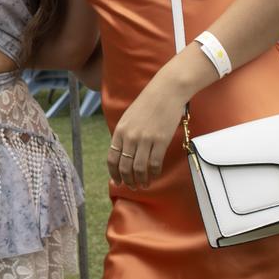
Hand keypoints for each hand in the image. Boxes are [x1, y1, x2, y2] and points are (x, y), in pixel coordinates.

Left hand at [107, 74, 189, 189]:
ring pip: (139, 168)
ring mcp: (145, 139)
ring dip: (140, 180)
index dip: (114, 173)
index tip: (117, 181)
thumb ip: (124, 135)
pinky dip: (154, 173)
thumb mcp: (128, 118)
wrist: (166, 91)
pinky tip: (154, 176)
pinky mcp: (160, 140)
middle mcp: (130, 136)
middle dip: (127, 181)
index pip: (112, 158)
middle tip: (132, 187)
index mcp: (120, 131)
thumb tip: (122, 154)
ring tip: (143, 185)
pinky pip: (155, 163)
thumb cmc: (148, 104)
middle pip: (124, 167)